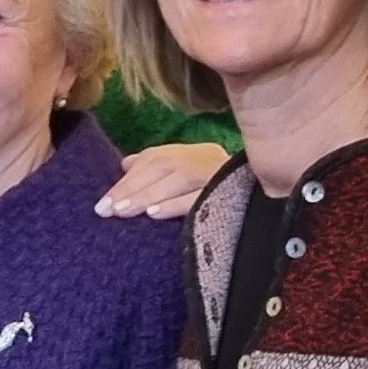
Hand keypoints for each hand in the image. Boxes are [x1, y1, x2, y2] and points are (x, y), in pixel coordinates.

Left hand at [98, 140, 232, 218]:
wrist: (263, 196)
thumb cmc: (215, 187)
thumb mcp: (184, 173)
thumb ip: (155, 168)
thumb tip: (125, 164)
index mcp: (192, 153)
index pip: (155, 160)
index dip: (127, 180)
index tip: (103, 203)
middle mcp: (205, 158)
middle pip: (163, 167)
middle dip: (131, 188)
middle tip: (107, 210)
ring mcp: (220, 173)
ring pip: (179, 179)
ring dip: (148, 195)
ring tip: (124, 211)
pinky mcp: (232, 192)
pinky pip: (201, 196)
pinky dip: (176, 204)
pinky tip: (155, 214)